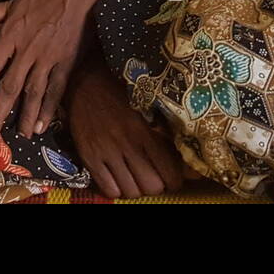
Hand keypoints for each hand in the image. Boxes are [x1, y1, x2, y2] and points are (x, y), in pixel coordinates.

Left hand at [0, 0, 92, 140]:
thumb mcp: (12, 2)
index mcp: (11, 35)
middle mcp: (27, 50)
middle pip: (10, 86)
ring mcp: (48, 58)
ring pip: (33, 92)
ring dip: (24, 116)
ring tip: (17, 136)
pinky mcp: (66, 63)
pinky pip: (56, 89)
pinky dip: (48, 108)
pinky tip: (41, 125)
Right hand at [67, 57, 185, 198]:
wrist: (85, 83)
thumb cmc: (120, 95)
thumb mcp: (146, 110)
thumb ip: (164, 135)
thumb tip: (188, 163)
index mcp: (145, 131)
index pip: (169, 173)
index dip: (173, 181)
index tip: (170, 177)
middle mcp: (127, 143)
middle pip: (151, 186)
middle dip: (155, 186)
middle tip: (151, 177)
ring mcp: (106, 151)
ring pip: (130, 191)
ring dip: (135, 188)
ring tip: (133, 178)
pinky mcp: (89, 156)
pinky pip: (108, 190)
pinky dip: (115, 189)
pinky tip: (115, 178)